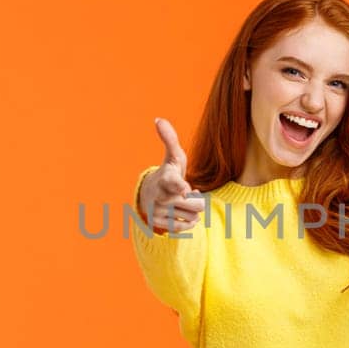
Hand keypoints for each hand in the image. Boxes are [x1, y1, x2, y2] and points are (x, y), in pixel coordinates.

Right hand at [139, 118, 207, 233]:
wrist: (150, 194)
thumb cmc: (169, 172)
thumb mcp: (173, 157)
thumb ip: (170, 139)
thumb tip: (158, 119)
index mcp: (166, 178)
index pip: (174, 183)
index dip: (180, 186)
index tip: (184, 189)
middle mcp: (161, 196)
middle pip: (196, 204)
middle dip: (198, 200)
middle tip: (188, 194)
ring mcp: (159, 211)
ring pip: (193, 217)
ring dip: (193, 211)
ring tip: (183, 203)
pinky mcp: (158, 224)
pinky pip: (185, 228)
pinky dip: (188, 222)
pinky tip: (181, 213)